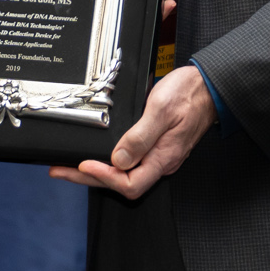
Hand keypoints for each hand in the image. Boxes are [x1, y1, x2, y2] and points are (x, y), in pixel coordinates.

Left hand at [51, 52, 213, 198]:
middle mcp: (160, 162)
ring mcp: (158, 156)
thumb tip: (118, 160)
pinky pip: (130, 164)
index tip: (83, 164)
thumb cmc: (189, 94)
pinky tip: (97, 156)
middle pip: (121, 184)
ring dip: (95, 172)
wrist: (209, 87)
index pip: (129, 184)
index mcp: (163, 157)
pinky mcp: (156, 148)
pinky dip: (108, 163)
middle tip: (60, 170)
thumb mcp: (161, 109)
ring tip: (69, 165)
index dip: (104, 177)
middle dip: (87, 178)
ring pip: (123, 175)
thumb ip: (140, 136)